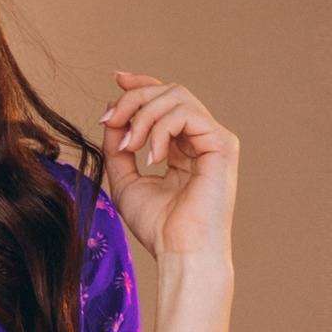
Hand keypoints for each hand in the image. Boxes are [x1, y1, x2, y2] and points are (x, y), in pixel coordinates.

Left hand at [96, 67, 238, 263]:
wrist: (181, 253)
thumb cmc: (158, 226)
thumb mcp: (125, 181)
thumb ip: (118, 147)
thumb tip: (111, 116)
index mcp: (183, 148)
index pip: (166, 101)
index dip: (142, 84)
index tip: (116, 79)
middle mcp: (201, 139)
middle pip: (168, 91)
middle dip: (133, 99)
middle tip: (110, 120)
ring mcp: (214, 140)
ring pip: (177, 96)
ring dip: (143, 115)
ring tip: (130, 147)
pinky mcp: (222, 144)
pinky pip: (186, 114)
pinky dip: (160, 129)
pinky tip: (151, 156)